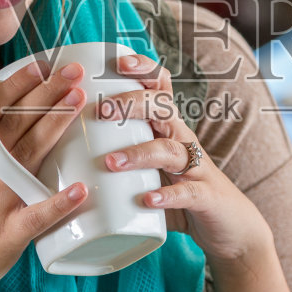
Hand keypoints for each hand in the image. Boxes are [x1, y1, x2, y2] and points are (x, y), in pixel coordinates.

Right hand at [0, 59, 91, 291]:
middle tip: (73, 72)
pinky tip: (79, 189)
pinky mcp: (5, 237)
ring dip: (53, 129)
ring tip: (78, 103)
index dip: (16, 85)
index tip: (40, 63)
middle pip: (14, 126)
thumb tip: (14, 120)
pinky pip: (34, 217)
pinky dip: (56, 203)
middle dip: (45, 95)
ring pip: (25, 159)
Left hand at [98, 53, 272, 273]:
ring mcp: (198, 168)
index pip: (160, 87)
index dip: (143, 69)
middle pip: (162, 109)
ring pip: (171, 150)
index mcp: (167, 128)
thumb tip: (60, 156)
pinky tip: (149, 199)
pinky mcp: (206, 198)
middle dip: (132, 104)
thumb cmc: (178, 193)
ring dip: (140, 153)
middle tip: (100, 112)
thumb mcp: (150, 169)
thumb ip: (116, 158)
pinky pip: (188, 192)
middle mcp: (184, 140)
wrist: (231, 227)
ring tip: (112, 163)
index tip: (118, 63)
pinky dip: (168, 195)